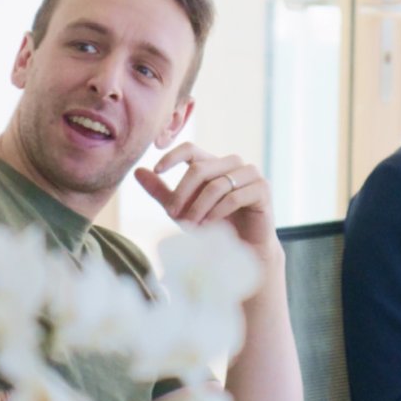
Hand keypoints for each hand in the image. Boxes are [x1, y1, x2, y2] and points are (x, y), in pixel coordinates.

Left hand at [134, 143, 276, 254]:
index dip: (173, 155)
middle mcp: (233, 164)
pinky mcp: (263, 189)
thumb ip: (162, 191)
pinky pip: (234, 196)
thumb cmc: (215, 227)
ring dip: (199, 207)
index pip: (191, 149)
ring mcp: (250, 174)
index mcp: (214, 164)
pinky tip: (209, 225)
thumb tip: (138, 171)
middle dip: (182, 193)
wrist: (245, 251)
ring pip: (216, 183)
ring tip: (192, 226)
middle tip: (172, 215)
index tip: (157, 169)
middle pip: (200, 168)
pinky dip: (217, 212)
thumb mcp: (182, 209)